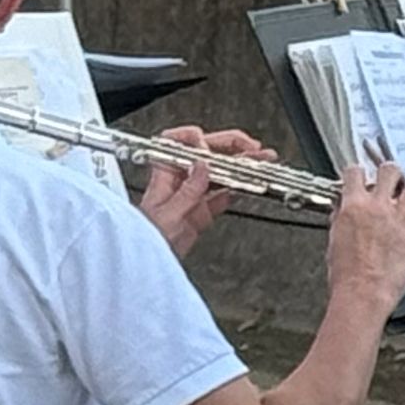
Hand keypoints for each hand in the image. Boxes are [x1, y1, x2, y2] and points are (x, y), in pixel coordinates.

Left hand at [134, 124, 269, 257]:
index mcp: (164, 176)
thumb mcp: (168, 214)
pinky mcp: (199, 214)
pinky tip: (247, 184)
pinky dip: (235, 189)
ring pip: (218, 174)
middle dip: (230, 147)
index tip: (212, 145)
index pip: (176, 143)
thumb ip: (187, 190)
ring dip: (240, 166)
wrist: (145, 265)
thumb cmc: (144, 240)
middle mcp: (178, 182)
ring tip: (260, 162)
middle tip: (251, 148)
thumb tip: (203, 165)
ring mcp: (190, 197)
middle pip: (205, 155)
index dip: (195, 138)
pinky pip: (220, 197)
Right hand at [326, 160, 404, 300]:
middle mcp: (377, 208)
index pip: (355, 172)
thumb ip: (341, 220)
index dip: (358, 173)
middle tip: (391, 181)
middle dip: (392, 173)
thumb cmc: (346, 276)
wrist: (361, 295)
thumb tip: (343, 211)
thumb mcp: (334, 241)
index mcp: (353, 206)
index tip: (361, 177)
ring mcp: (397, 221)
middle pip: (390, 171)